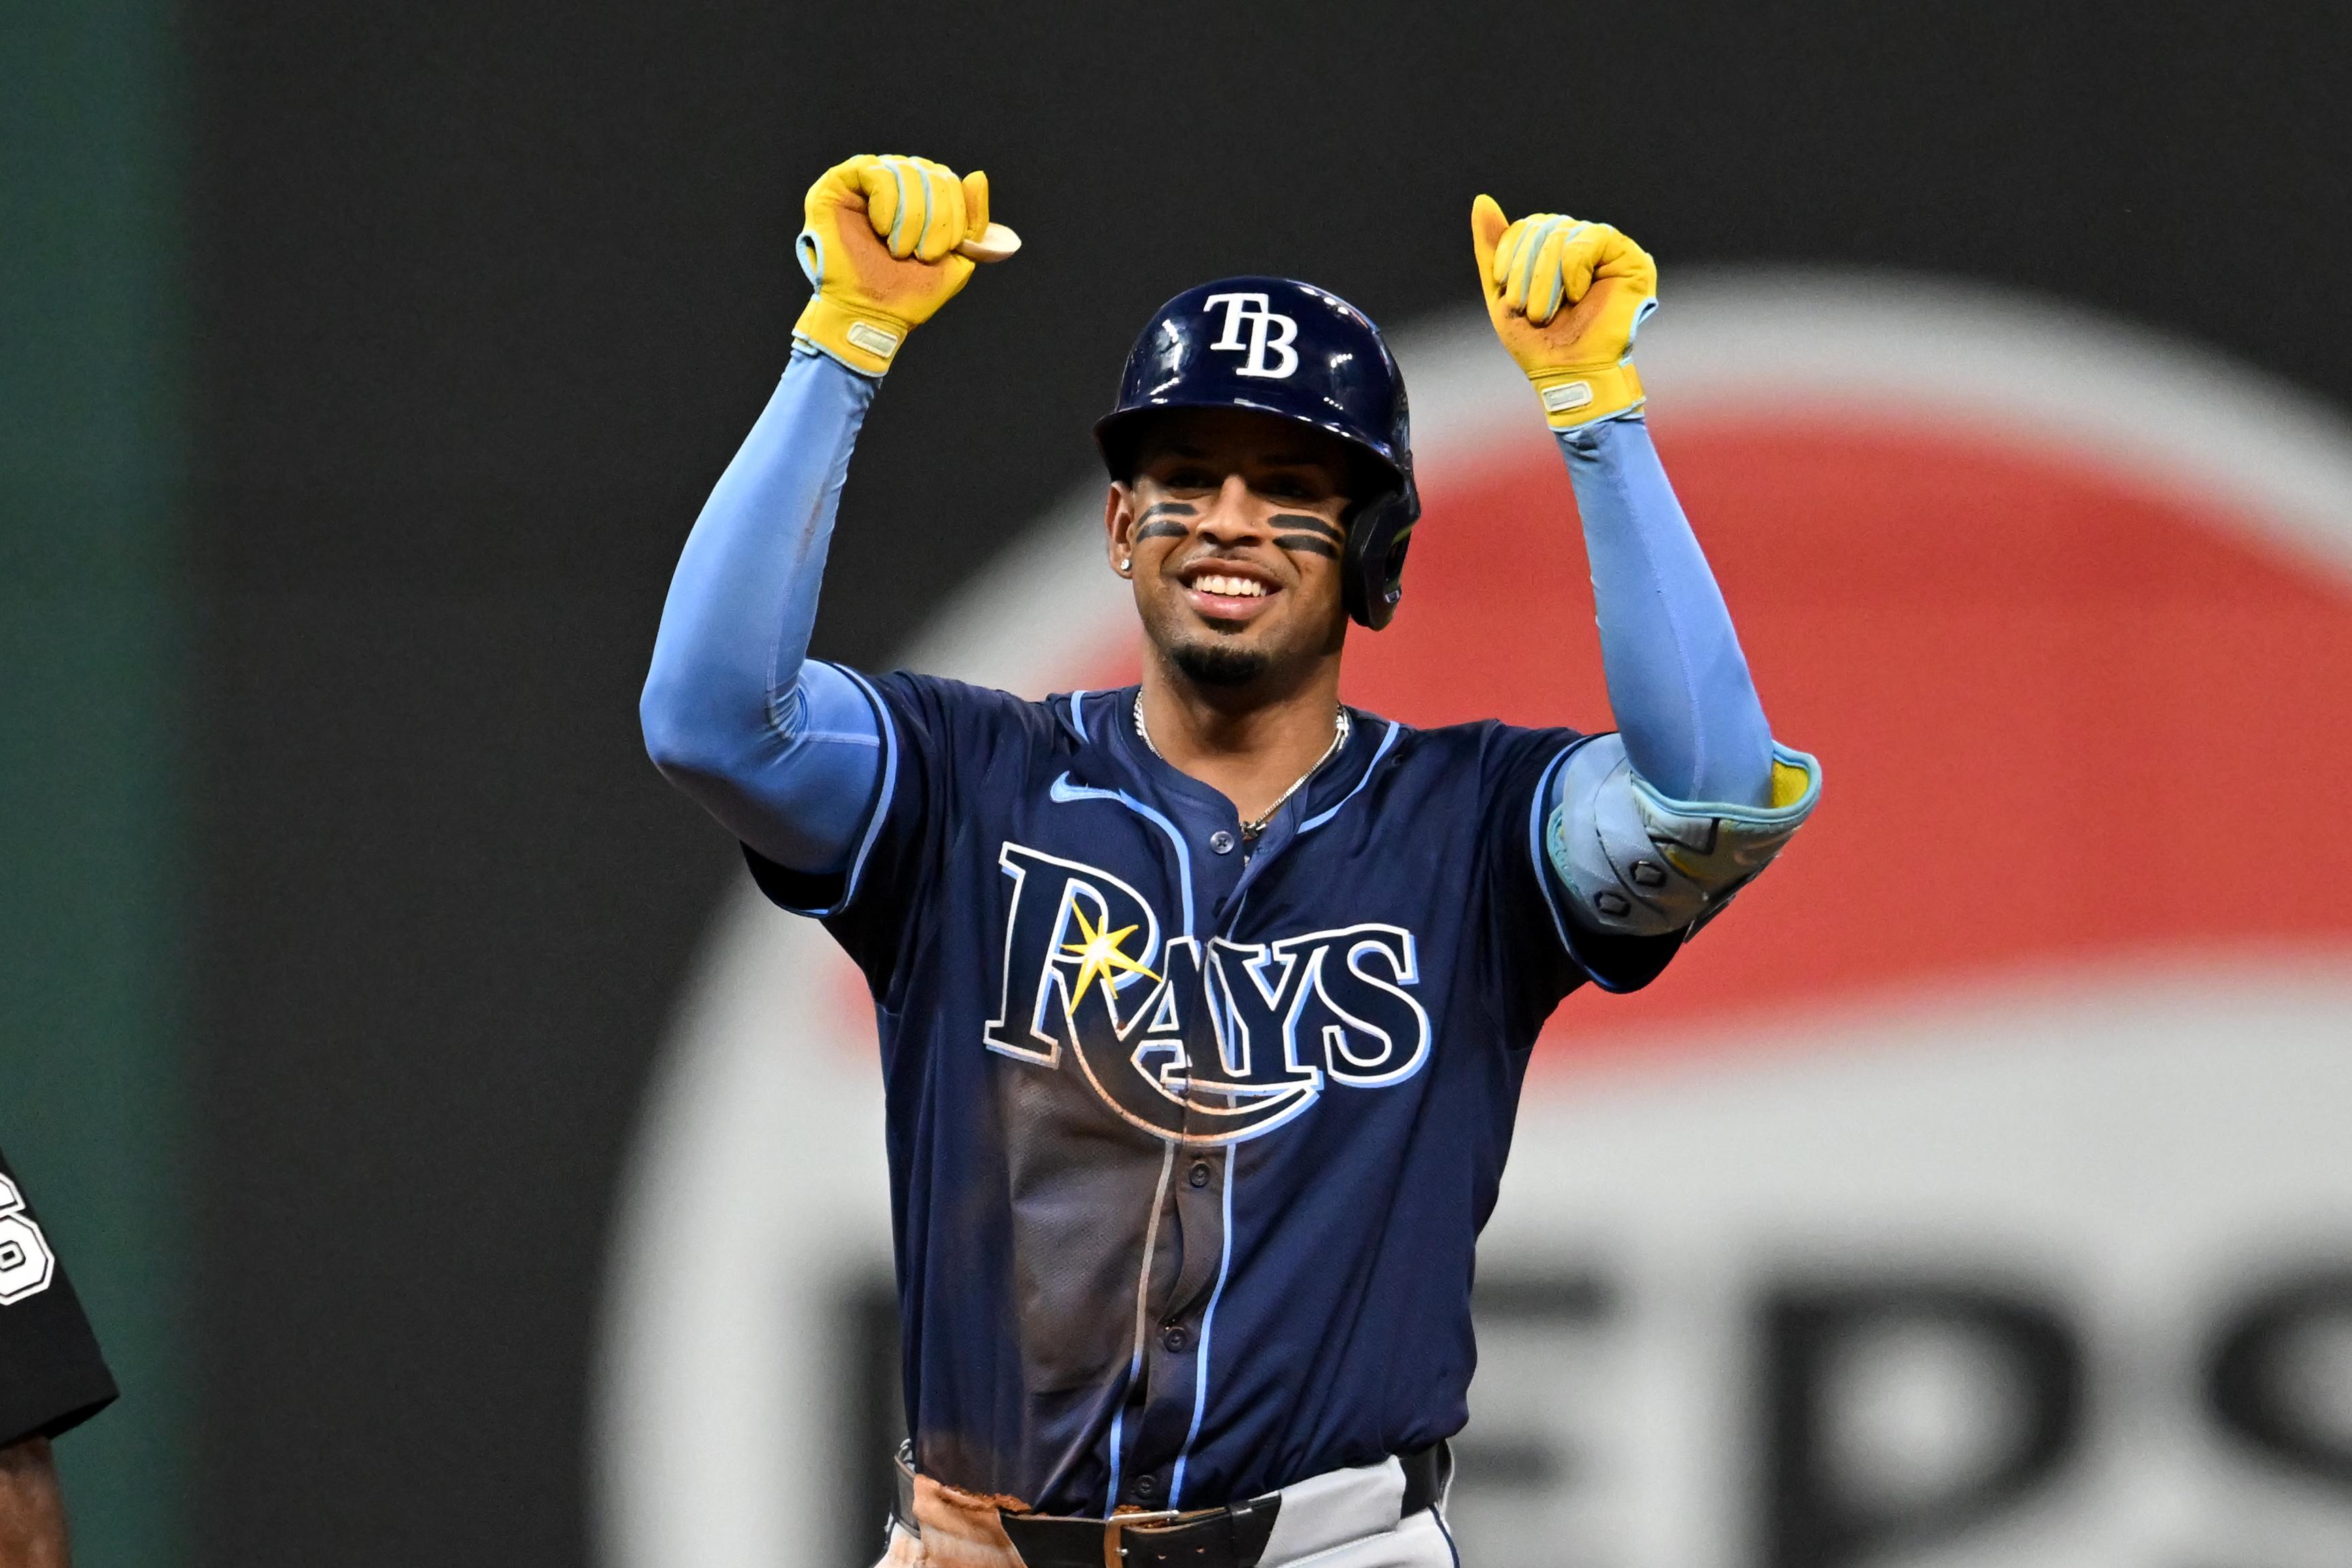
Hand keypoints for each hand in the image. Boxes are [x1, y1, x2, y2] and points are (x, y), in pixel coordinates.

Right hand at [794, 154, 1008, 375]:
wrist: (868, 316)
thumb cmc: (909, 293)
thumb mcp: (957, 259)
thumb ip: (972, 220)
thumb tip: (978, 175)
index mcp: (922, 197)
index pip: (950, 181)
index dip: (955, 215)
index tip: (938, 253)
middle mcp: (895, 182)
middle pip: (931, 174)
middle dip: (935, 218)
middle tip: (920, 254)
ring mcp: (866, 181)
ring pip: (906, 170)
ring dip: (911, 217)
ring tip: (898, 250)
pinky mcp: (839, 183)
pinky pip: (876, 171)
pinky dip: (886, 202)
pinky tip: (881, 229)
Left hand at [1470, 195, 1656, 427]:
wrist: (1566, 374)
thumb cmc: (1536, 342)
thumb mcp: (1501, 293)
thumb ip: (1492, 247)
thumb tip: (1481, 200)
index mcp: (1554, 251)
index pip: (1527, 226)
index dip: (1510, 253)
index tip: (1505, 292)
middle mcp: (1582, 244)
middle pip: (1543, 226)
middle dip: (1527, 272)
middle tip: (1530, 311)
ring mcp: (1608, 250)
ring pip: (1563, 233)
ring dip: (1546, 278)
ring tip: (1547, 312)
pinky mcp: (1631, 259)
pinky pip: (1591, 238)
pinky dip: (1574, 269)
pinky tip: (1578, 295)